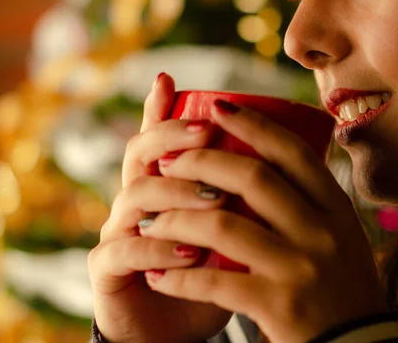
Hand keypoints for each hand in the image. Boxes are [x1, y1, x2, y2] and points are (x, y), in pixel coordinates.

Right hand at [87, 73, 231, 342]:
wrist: (180, 328)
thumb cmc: (214, 273)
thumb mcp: (235, 230)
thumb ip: (249, 197)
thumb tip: (291, 155)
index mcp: (165, 184)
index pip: (158, 137)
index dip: (160, 108)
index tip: (171, 79)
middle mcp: (136, 200)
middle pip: (140, 152)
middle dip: (171, 136)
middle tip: (206, 132)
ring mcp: (117, 231)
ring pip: (135, 194)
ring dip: (176, 192)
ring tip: (216, 200)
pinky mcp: (107, 269)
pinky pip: (124, 250)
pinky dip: (159, 247)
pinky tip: (190, 251)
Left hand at [139, 100, 389, 342]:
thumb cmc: (341, 284)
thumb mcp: (340, 234)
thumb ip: (311, 200)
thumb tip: (268, 155)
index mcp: (336, 208)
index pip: (293, 152)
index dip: (254, 123)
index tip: (219, 107)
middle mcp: (321, 232)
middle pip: (253, 177)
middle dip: (201, 161)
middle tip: (168, 160)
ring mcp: (299, 269)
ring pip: (223, 226)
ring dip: (177, 219)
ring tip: (151, 220)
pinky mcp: (277, 306)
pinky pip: (214, 282)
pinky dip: (178, 277)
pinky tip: (156, 275)